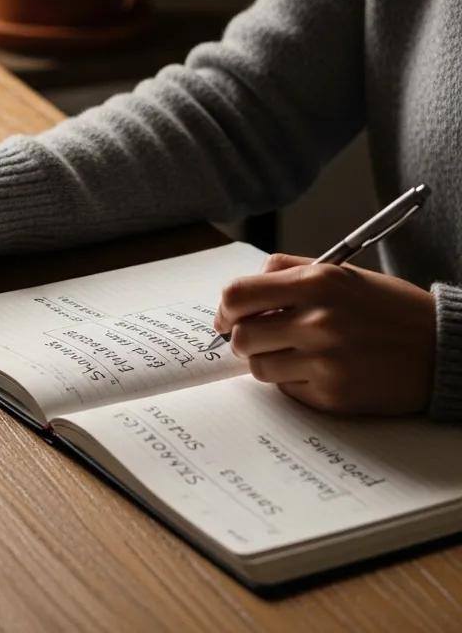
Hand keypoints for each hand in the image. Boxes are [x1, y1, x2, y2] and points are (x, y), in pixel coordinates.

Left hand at [213, 253, 435, 414]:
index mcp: (315, 282)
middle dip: (242, 338)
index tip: (227, 317)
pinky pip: (286, 389)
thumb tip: (242, 292)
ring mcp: (324, 360)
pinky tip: (319, 370)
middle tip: (258, 338)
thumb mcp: (340, 272)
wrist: (442, 348)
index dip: (225, 309)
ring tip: (292, 353)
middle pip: (241, 336)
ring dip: (266, 360)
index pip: (238, 295)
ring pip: (258, 366)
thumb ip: (287, 272)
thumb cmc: (387, 308)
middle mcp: (317, 320)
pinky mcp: (333, 394)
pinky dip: (293, 381)